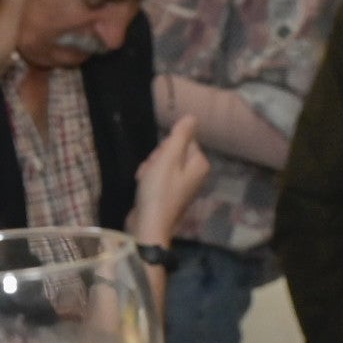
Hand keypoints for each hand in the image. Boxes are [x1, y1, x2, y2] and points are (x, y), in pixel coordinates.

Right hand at [129, 116, 208, 249]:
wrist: (148, 226)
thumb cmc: (159, 191)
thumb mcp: (168, 158)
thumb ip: (180, 136)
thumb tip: (192, 117)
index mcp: (199, 163)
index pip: (182, 139)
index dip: (166, 147)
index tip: (159, 160)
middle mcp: (195, 173)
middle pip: (172, 151)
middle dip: (157, 158)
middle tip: (151, 172)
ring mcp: (182, 185)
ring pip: (162, 163)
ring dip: (150, 168)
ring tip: (146, 181)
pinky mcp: (169, 194)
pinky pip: (158, 177)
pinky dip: (149, 180)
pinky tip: (143, 188)